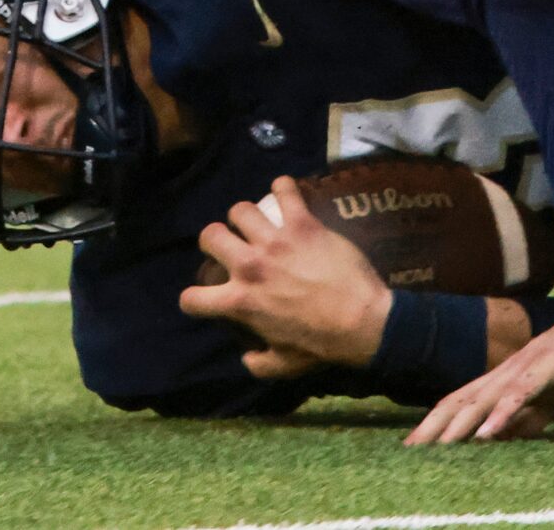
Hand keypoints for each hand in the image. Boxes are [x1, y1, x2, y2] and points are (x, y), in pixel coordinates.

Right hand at [177, 176, 392, 376]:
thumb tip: (247, 355)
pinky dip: (283, 187)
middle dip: (214, 240)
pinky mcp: (303, 223)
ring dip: (245, 216)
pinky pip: (286, 191)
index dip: (193, 299)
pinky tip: (284, 190)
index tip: (205, 296)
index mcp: (239, 303)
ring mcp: (276, 241)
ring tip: (257, 222)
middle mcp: (249, 266)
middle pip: (210, 236)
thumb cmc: (321, 345)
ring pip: (241, 210)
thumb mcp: (280, 366)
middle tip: (230, 246)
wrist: (361, 321)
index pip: (192, 298)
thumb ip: (256, 363)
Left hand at [406, 283, 553, 444]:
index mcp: (509, 377)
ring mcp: (528, 365)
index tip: (412, 447)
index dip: (436, 424)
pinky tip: (487, 432)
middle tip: (407, 451)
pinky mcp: (551, 365)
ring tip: (435, 448)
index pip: (463, 402)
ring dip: (458, 424)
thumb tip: (504, 436)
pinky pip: (522, 391)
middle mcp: (510, 370)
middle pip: (463, 399)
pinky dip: (503, 412)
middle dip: (433, 427)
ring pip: (485, 397)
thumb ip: (530, 413)